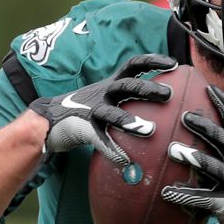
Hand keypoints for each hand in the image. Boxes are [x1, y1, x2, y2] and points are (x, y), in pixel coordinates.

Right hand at [28, 54, 176, 164]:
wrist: (49, 119)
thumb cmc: (85, 112)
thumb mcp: (107, 100)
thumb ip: (129, 102)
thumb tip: (164, 112)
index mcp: (111, 84)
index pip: (133, 66)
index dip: (152, 61)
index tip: (174, 63)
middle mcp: (102, 93)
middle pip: (126, 86)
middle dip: (147, 88)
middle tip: (168, 95)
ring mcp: (91, 110)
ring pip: (112, 113)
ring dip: (130, 121)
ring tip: (150, 130)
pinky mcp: (81, 128)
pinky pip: (99, 139)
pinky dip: (112, 150)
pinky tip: (126, 161)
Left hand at [162, 85, 223, 223]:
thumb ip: (219, 151)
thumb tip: (192, 130)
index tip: (208, 87)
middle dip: (206, 127)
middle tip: (185, 117)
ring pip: (217, 168)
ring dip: (195, 158)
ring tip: (173, 150)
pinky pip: (205, 199)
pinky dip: (186, 195)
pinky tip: (168, 192)